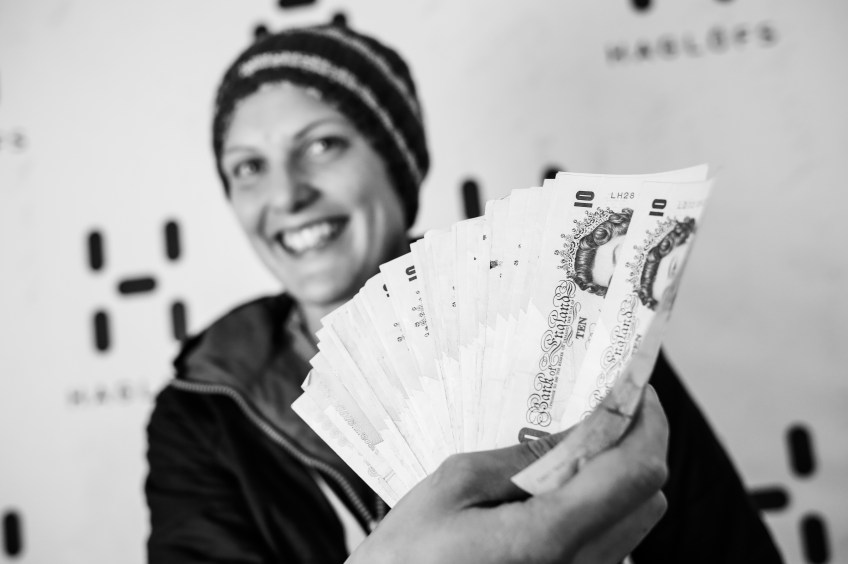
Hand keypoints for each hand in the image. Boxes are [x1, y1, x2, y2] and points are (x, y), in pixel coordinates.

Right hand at [347, 386, 668, 563]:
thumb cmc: (407, 555)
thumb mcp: (453, 488)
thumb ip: (519, 459)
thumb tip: (572, 432)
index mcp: (550, 537)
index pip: (636, 472)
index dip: (648, 423)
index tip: (635, 391)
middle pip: (649, 498)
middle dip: (637, 447)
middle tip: (603, 413)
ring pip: (634, 523)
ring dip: (619, 480)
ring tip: (574, 450)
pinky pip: (608, 545)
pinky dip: (599, 509)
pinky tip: (555, 492)